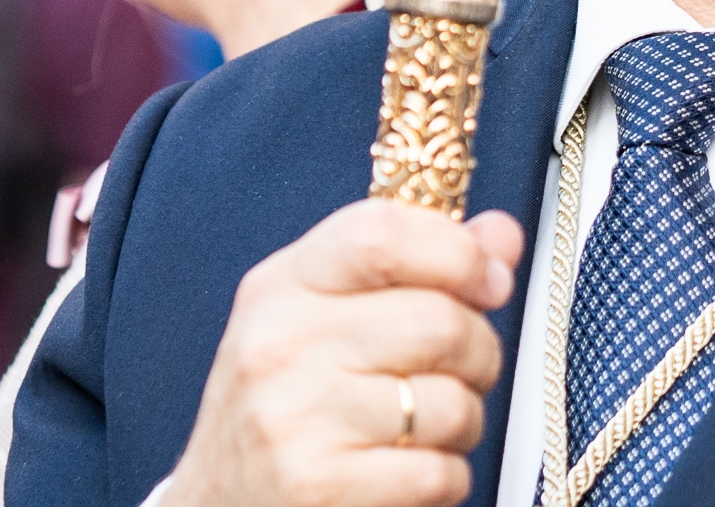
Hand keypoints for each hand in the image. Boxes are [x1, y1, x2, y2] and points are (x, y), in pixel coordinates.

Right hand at [158, 200, 523, 506]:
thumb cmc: (285, 407)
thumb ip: (413, 267)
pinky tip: (405, 471)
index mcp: (281, 289)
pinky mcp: (321, 487)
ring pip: (453, 403)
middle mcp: (280, 347)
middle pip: (440, 321)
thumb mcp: (323, 318)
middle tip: (461, 369)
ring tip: (423, 427)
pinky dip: (444, 477)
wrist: (215, 506)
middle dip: (479, 350)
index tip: (488, 280)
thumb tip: (499, 236)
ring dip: (463, 421)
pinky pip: (440, 472)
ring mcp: (297, 420)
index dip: (460, 253)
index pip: (384, 234)